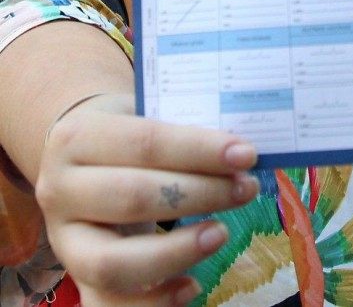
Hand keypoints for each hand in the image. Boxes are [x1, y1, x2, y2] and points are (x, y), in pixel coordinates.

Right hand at [36, 93, 258, 306]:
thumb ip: (184, 127)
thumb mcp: (143, 111)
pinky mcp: (76, 278)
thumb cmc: (124, 129)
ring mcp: (64, 240)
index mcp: (77, 138)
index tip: (246, 155)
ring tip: (222, 233)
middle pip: (133, 198)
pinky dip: (153, 303)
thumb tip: (240, 152)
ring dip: (177, 252)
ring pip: (113, 263)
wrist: (77, 155)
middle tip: (245, 189)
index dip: (199, 150)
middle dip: (199, 195)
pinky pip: (109, 304)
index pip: (146, 143)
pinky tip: (192, 286)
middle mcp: (61, 190)